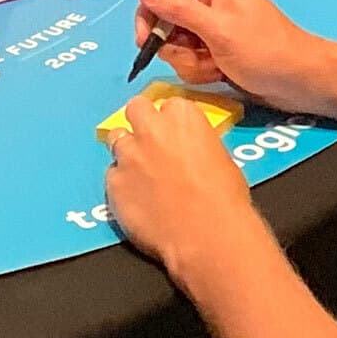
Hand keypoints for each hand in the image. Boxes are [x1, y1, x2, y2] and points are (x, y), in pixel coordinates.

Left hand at [104, 88, 268, 284]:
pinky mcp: (114, 184)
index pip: (169, 104)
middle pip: (136, 108)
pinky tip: (135, 198)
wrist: (207, 234)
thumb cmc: (224, 197)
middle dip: (141, 120)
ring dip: (127, 150)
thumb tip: (187, 149)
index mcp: (184, 116)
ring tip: (139, 170)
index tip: (175, 133)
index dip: (171, 120)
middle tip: (150, 140)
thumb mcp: (219, 155)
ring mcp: (129, 155)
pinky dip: (121, 183)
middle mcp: (152, 128)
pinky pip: (112, 175)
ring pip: (116, 138)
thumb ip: (196, 142)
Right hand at [130, 0, 327, 111]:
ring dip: (192, 62)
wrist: (300, 82)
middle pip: (165, 23)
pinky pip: (190, 61)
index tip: (149, 43)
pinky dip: (201, 71)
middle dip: (178, 47)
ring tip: (218, 66)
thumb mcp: (218, 29)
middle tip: (203, 55)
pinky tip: (221, 74)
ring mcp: (211, 29)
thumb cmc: (265, 51)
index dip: (150, 16)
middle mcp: (208, 2)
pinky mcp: (215, 51)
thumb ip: (179, 9)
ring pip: (175, 47)